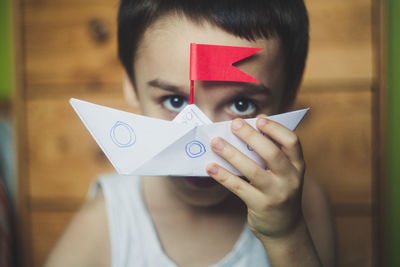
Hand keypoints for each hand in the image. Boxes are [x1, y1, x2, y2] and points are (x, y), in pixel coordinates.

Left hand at [206, 116, 305, 238]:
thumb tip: (244, 130)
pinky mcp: (260, 206)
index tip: (260, 119)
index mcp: (297, 166)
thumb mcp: (283, 173)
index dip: (276, 129)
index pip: (292, 142)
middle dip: (251, 136)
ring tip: (215, 142)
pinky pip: (239, 188)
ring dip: (232, 154)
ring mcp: (276, 194)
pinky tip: (210, 167)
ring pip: (252, 170)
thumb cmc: (278, 191)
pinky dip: (223, 176)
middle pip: (272, 154)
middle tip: (234, 124)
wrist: (284, 228)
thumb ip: (270, 153)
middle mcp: (290, 179)